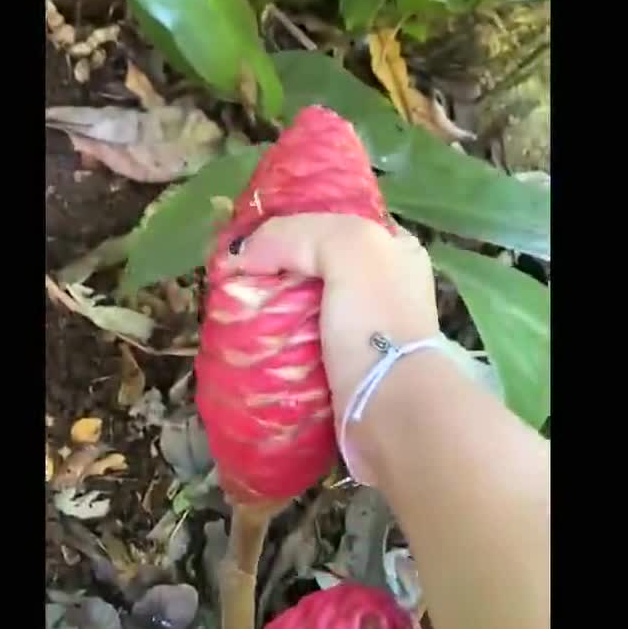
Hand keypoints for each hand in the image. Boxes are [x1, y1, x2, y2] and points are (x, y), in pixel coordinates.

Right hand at [221, 213, 440, 482]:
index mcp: (395, 249)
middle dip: (276, 266)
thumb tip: (244, 254)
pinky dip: (276, 343)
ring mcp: (364, 331)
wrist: (392, 410)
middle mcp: (384, 286)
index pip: (335, 218)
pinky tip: (250, 342)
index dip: (292, 220)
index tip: (251, 235)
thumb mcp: (348, 247)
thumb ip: (296, 233)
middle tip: (235, 274)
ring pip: (304, 306)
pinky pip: (300, 346)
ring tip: (232, 309)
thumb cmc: (377, 322)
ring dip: (270, 308)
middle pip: (315, 263)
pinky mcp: (344, 370)